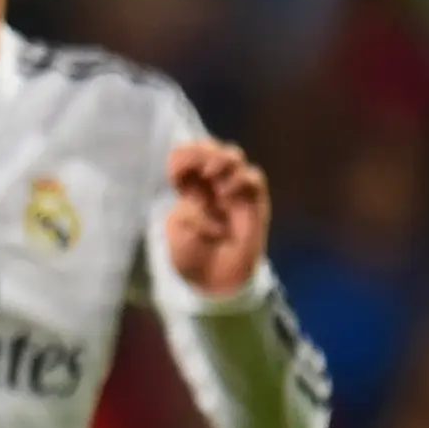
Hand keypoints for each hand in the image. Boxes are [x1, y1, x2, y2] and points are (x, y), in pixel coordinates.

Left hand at [162, 139, 270, 296]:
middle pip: (209, 147)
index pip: (184, 155)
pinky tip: (226, 195)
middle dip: (200, 151)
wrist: (214, 280)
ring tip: (211, 177)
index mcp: (187, 186)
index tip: (175, 176)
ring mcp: (233, 190)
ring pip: (233, 155)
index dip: (181, 157)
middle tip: (196, 169)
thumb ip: (187, 209)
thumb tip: (199, 199)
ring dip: (220, 160)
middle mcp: (211, 183)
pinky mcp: (254, 201)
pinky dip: (239, 180)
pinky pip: (253, 178)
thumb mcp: (179, 232)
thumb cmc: (192, 256)